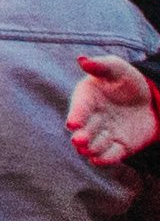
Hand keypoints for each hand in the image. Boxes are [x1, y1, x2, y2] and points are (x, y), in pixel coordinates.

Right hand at [72, 56, 156, 173]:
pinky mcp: (119, 147)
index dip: (76, 115)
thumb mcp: (117, 68)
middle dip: (81, 136)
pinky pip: (111, 155)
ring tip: (89, 151)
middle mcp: (92, 118)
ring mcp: (105, 133)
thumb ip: (101, 66)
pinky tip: (99, 161)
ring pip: (95, 144)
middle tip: (79, 141)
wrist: (147, 100)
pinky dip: (105, 159)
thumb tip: (82, 59)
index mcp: (86, 98)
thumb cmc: (125, 80)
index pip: (79, 107)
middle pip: (84, 130)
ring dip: (91, 149)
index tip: (73, 123)